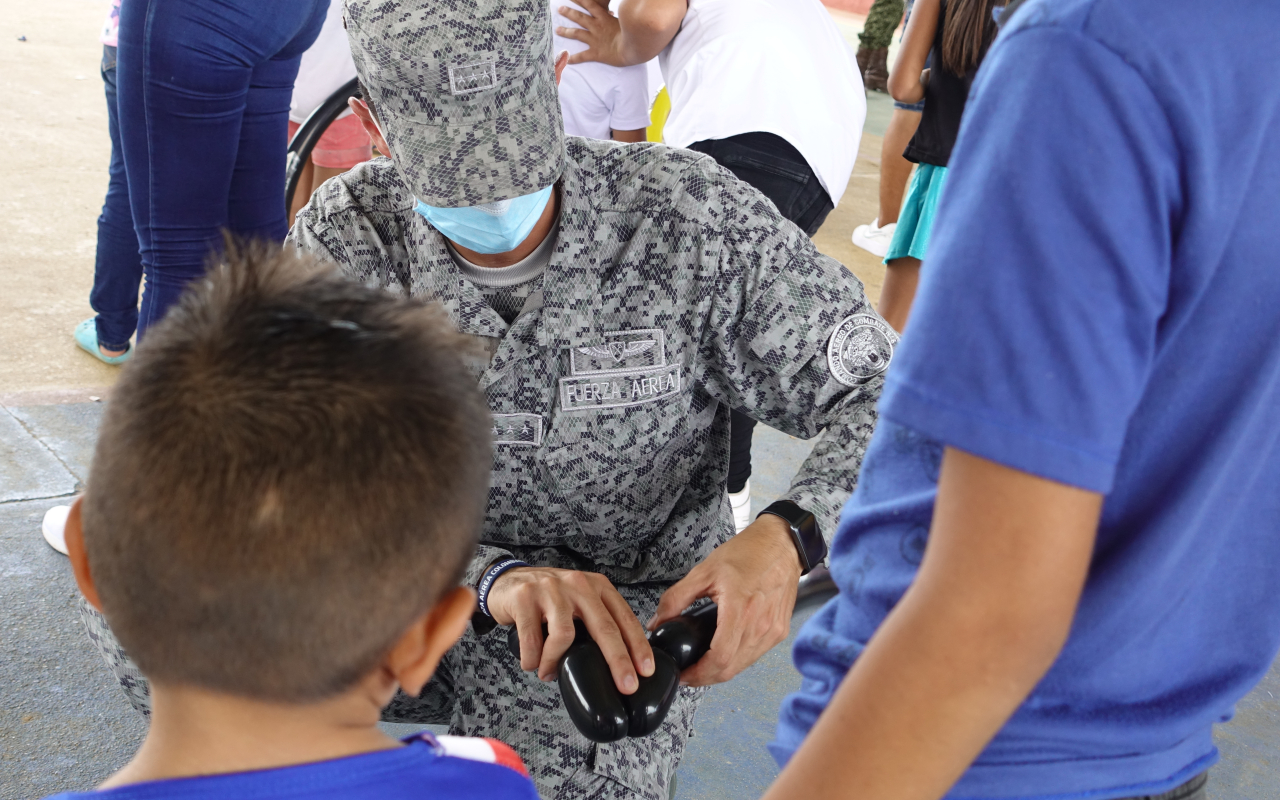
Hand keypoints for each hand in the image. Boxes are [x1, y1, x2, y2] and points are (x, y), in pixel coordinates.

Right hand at [486, 566, 655, 693]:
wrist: (506, 580)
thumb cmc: (547, 597)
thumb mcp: (578, 601)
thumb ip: (595, 621)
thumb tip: (614, 664)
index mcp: (596, 587)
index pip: (624, 617)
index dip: (637, 645)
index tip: (645, 670)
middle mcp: (578, 585)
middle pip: (604, 627)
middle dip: (618, 660)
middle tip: (627, 685)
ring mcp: (551, 589)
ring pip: (565, 635)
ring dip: (556, 661)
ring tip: (548, 673)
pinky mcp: (525, 598)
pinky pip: (533, 639)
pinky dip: (533, 658)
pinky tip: (532, 663)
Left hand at [557, 0, 628, 66]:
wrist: (634, 48)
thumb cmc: (633, 33)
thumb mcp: (625, 20)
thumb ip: (617, 15)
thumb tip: (614, 10)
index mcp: (604, 18)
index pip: (590, 5)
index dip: (580, 0)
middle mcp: (597, 27)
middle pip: (580, 17)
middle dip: (569, 12)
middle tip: (560, 9)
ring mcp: (595, 40)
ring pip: (577, 34)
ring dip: (566, 31)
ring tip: (557, 30)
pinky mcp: (596, 53)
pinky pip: (583, 56)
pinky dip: (574, 58)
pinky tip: (566, 60)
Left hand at [649, 515, 802, 685]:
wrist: (781, 544)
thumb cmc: (748, 553)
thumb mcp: (705, 571)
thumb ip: (676, 597)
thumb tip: (657, 621)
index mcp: (741, 609)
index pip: (720, 659)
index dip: (699, 674)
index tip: (684, 675)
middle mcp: (761, 625)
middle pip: (731, 669)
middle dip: (707, 678)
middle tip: (689, 673)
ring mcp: (773, 630)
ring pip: (744, 666)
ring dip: (722, 671)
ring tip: (703, 664)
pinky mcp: (780, 630)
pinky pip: (756, 655)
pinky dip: (738, 660)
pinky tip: (725, 652)